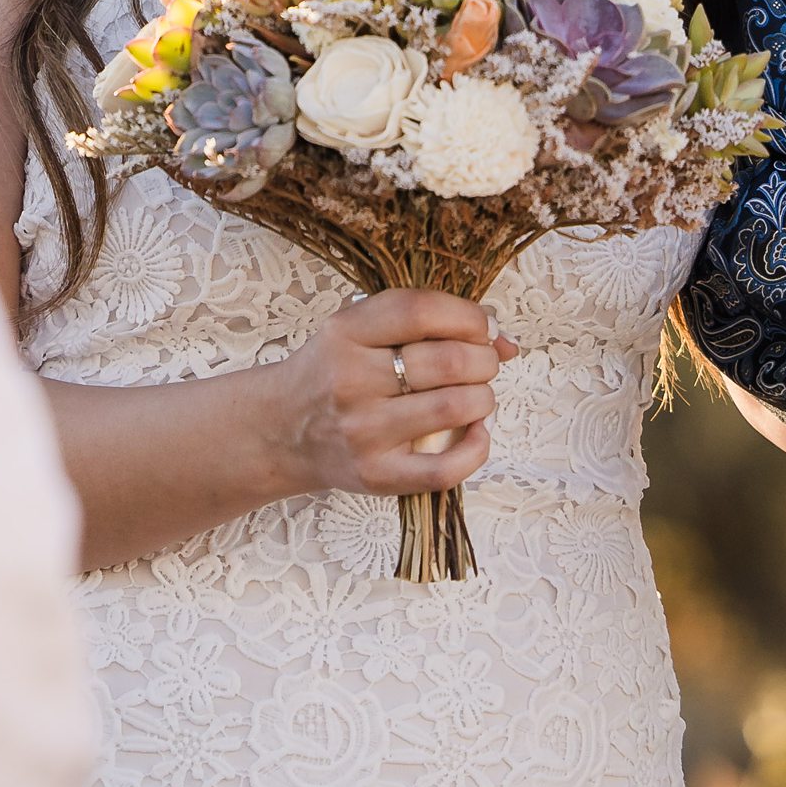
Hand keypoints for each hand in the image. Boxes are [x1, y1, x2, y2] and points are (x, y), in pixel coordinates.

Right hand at [265, 290, 512, 497]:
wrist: (280, 432)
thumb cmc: (332, 374)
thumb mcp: (360, 332)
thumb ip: (426, 324)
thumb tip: (505, 340)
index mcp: (345, 333)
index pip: (421, 310)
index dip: (467, 315)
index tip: (479, 326)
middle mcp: (351, 380)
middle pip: (449, 360)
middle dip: (484, 359)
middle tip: (481, 364)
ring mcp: (363, 432)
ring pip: (455, 407)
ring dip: (483, 397)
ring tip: (475, 395)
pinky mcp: (376, 476)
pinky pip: (446, 468)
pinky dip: (477, 447)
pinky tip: (475, 431)